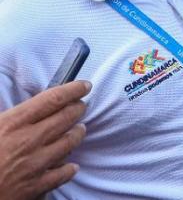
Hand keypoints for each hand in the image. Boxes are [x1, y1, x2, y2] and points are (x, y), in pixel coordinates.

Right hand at [0, 81, 89, 199]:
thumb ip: (4, 113)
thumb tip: (16, 98)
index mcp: (13, 123)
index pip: (53, 99)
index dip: (73, 90)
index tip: (84, 86)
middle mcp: (29, 140)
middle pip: (66, 118)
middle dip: (78, 109)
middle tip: (81, 106)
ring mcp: (35, 164)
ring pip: (70, 143)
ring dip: (76, 134)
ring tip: (78, 129)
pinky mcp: (35, 186)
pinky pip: (62, 173)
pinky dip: (68, 168)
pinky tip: (70, 165)